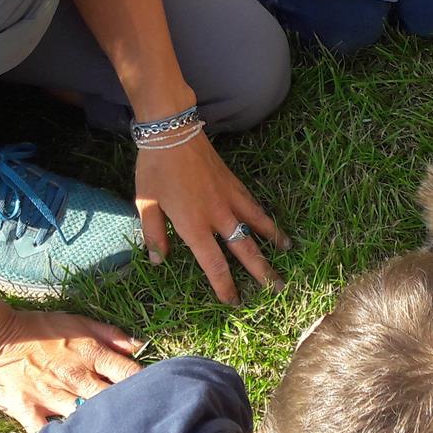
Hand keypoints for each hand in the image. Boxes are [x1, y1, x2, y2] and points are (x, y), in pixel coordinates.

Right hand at [0, 308, 144, 432]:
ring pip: (84, 418)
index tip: (154, 390)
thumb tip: (139, 346)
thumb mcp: (79, 321)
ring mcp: (52, 395)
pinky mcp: (29, 409)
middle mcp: (76, 377)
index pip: (128, 373)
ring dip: (97, 425)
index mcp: (90, 354)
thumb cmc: (41, 329)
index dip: (145, 383)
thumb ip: (111, 334)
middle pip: (111, 399)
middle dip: (126, 408)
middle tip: (136, 416)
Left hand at [135, 132, 289, 303]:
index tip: (234, 301)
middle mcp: (217, 216)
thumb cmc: (154, 169)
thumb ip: (153, 234)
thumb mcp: (145, 204)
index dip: (225, 285)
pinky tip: (270, 223)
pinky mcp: (234, 182)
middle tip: (277, 288)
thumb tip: (159, 260)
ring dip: (273, 241)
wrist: (172, 131)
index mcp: (193, 226)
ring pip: (257, 224)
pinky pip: (253, 204)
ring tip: (287, 253)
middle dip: (261, 271)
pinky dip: (265, 217)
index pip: (214, 264)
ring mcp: (229, 198)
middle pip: (245, 249)